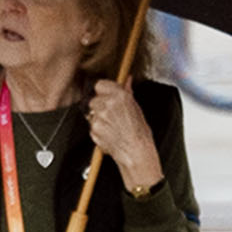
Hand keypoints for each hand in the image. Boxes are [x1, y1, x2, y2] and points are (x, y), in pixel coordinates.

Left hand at [86, 79, 163, 193]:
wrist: (136, 152)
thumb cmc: (139, 132)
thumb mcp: (136, 108)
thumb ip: (128, 91)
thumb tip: (127, 80)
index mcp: (120, 96)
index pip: (100, 84)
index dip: (103, 91)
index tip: (106, 95)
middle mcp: (108, 104)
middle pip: (94, 99)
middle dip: (100, 106)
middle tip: (111, 114)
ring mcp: (100, 117)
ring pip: (91, 113)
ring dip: (98, 118)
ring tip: (112, 125)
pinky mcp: (94, 129)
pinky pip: (91, 126)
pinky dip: (98, 129)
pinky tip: (109, 133)